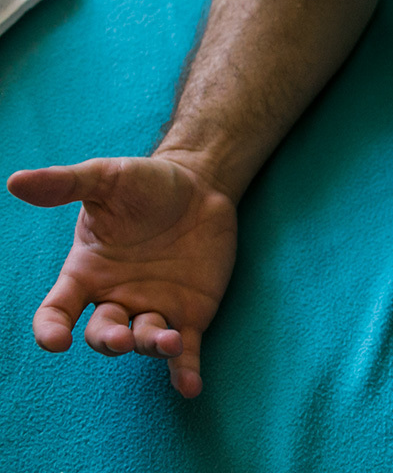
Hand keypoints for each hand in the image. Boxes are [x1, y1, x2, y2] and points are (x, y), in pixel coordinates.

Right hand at [7, 155, 237, 397]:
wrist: (201, 185)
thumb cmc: (147, 183)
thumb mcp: (107, 178)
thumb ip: (66, 184)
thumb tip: (16, 182)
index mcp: (87, 273)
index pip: (58, 310)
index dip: (50, 328)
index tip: (54, 341)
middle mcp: (116, 297)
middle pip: (102, 333)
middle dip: (109, 340)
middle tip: (120, 337)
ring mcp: (154, 308)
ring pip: (144, 341)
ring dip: (152, 345)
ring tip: (168, 341)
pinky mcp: (191, 313)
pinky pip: (185, 350)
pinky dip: (185, 370)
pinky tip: (190, 387)